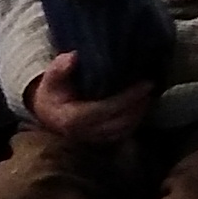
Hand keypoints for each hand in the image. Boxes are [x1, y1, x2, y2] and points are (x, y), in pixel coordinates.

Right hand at [24, 52, 155, 144]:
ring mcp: (93, 140)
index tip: (146, 84)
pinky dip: (134, 122)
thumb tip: (73, 56)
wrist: (47, 113)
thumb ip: (60, 68)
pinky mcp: (100, 142)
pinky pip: (122, 135)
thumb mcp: (52, 78)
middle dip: (139, 106)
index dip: (128, 98)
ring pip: (124, 131)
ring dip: (139, 114)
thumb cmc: (52, 92)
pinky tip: (141, 107)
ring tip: (149, 96)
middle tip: (151, 87)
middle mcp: (85, 133)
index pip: (107, 109)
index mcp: (74, 118)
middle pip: (120, 122)